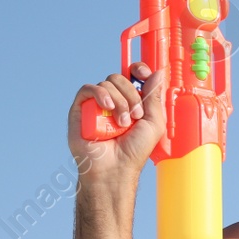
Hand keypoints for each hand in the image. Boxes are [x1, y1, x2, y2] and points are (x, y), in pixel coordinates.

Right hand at [66, 62, 166, 181]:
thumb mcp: (154, 123)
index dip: (138, 69)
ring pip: (107, 83)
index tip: (143, 74)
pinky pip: (88, 89)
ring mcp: (96, 104)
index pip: (131, 75)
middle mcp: (113, 101)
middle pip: (120, 77)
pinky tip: (107, 108)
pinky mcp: (80, 109)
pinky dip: (100, 94)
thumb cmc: (134, 151)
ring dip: (119, 101)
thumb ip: (155, 97)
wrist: (115, 168)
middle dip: (131, 94)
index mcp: (130, 101)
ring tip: (122, 124)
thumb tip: (158, 73)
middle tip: (135, 116)